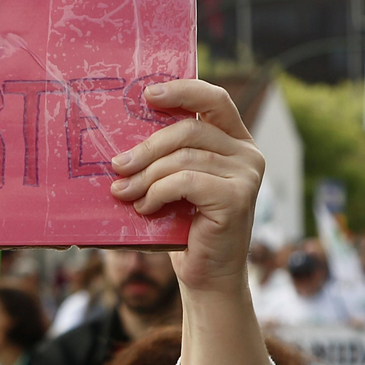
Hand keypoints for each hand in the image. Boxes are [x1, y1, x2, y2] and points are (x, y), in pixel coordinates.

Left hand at [108, 79, 265, 293]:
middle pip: (189, 130)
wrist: (207, 274)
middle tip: (117, 165)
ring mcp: (247, 175)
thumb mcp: (174, 180)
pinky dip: (158, 192)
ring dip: (146, 175)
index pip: (214, 99)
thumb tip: (120, 136)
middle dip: (146, 147)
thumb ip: (166, 154)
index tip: (146, 95)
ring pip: (184, 158)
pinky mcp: (238, 197)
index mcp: (235, 140)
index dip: (182, 90)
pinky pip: (186, 181)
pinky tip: (145, 207)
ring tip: (124, 192)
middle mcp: (248, 153)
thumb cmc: (184, 224)